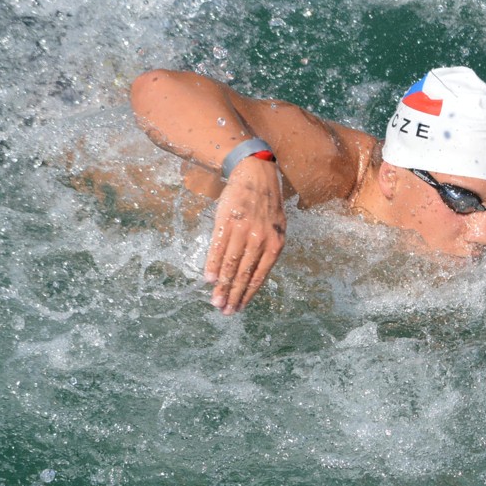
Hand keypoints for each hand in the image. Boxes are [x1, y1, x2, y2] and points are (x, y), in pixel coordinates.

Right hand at [203, 160, 285, 313]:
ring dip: (221, 285)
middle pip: (243, 273)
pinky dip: (212, 264)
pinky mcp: (227, 221)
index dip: (248, 294)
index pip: (260, 275)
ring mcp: (243, 230)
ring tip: (215, 301)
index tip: (239, 308)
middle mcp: (260, 239)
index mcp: (275, 243)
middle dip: (233, 295)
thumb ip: (268, 250)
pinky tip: (208, 278)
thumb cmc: (266, 204)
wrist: (255, 174)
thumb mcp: (276, 228)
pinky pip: (218, 247)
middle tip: (225, 311)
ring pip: (230, 264)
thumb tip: (255, 275)